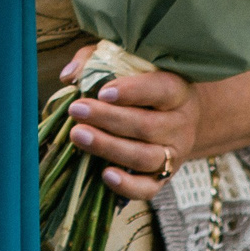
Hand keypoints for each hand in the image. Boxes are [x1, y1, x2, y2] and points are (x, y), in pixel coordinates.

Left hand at [62, 49, 201, 201]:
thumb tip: (69, 75)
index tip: (102, 92)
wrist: (176, 118)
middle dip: (108, 119)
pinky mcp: (164, 179)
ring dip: (109, 147)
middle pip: (147, 126)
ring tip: (77, 135)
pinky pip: (148, 189)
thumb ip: (97, 61)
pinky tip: (105, 174)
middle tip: (77, 110)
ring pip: (145, 157)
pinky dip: (128, 185)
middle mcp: (180, 124)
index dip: (132, 92)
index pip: (161, 90)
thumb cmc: (143, 84)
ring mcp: (174, 154)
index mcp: (177, 91)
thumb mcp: (128, 63)